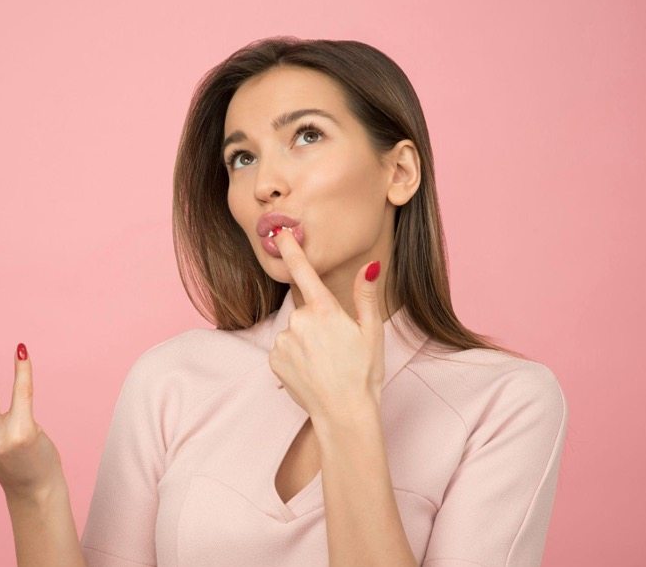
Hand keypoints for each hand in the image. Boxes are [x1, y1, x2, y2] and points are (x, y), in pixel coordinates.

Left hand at [269, 227, 385, 419]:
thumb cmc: (364, 372)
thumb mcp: (371, 331)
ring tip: (324, 364)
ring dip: (305, 342)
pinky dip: (294, 357)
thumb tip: (370, 266)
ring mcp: (284, 341)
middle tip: (336, 348)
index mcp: (325, 310)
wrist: (344, 413)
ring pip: (294, 332)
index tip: (278, 232)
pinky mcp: (274, 359)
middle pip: (305, 311)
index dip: (290, 249)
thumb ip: (364, 295)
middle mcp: (299, 321)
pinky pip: (284, 350)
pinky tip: (310, 371)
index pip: (304, 271)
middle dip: (317, 323)